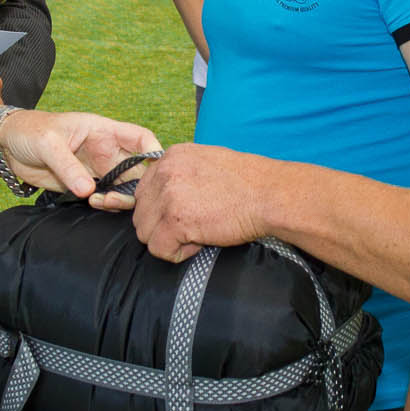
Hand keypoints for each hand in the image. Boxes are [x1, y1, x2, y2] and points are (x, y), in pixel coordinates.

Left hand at [0, 108, 162, 199]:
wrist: (7, 147)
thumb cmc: (30, 131)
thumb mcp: (48, 142)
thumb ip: (68, 166)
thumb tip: (89, 190)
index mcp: (104, 131)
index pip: (140, 138)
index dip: (153, 152)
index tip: (155, 170)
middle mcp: (106, 152)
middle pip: (136, 171)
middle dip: (135, 187)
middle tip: (119, 197)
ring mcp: (97, 171)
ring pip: (123, 189)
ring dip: (119, 199)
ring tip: (100, 202)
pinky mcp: (85, 187)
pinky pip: (105, 199)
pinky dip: (105, 205)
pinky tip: (92, 203)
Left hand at [125, 143, 272, 260]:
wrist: (268, 195)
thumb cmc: (248, 183)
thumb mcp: (208, 163)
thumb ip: (182, 173)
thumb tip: (167, 194)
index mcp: (171, 156)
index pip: (144, 191)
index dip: (162, 209)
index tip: (186, 214)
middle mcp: (164, 172)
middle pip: (141, 212)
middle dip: (162, 226)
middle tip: (193, 227)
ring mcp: (167, 196)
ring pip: (145, 232)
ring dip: (168, 240)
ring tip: (197, 235)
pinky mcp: (175, 220)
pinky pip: (159, 248)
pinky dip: (177, 253)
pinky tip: (199, 243)